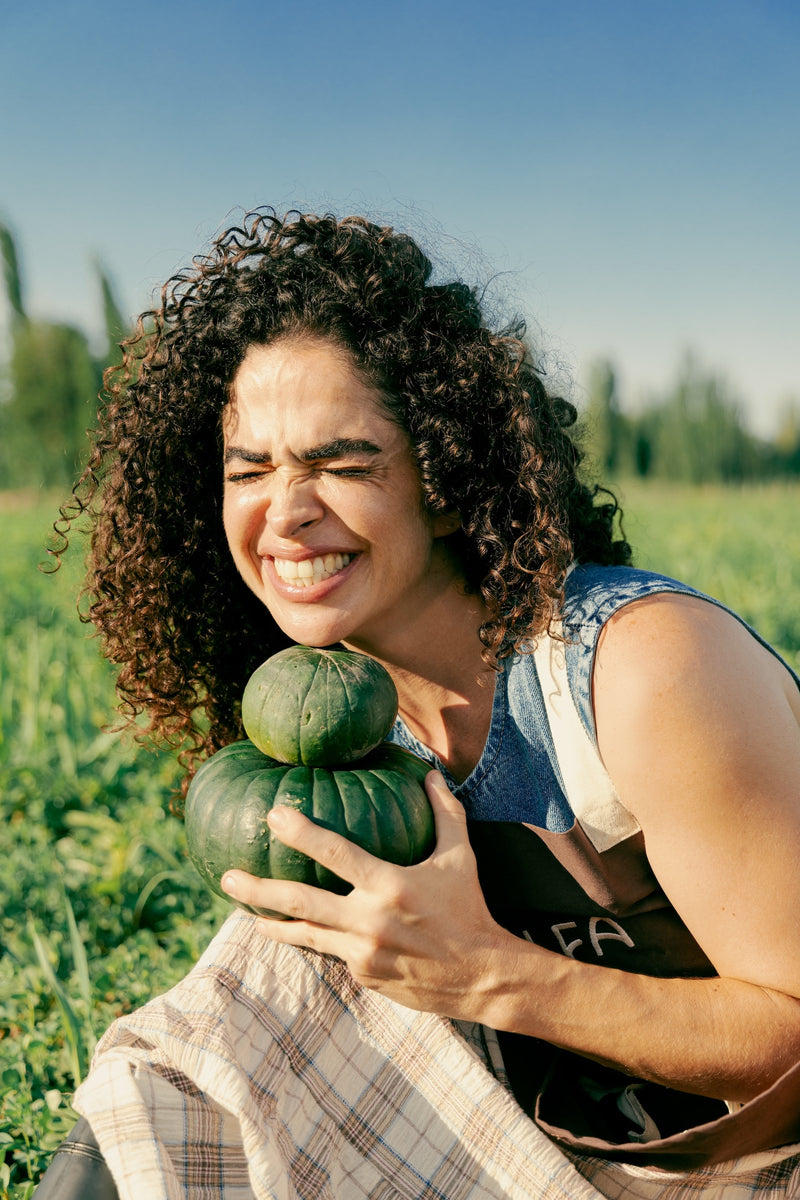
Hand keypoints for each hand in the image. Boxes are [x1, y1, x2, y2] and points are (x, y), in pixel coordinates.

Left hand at [220, 770, 512, 1019]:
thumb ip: (444, 813)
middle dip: (259, 889)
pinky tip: (291, 930)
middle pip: (301, 902)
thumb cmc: (469, 907)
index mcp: (391, 885)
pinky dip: (311, 938)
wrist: (481, 976)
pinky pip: (329, 951)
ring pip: (306, 934)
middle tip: (226, 877)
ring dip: (271, 921)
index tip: (273, 815)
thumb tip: (430, 774)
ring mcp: (363, 953)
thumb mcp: (461, 856)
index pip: (336, 853)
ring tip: (244, 911)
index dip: (302, 833)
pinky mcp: (363, 976)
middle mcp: (370, 921)